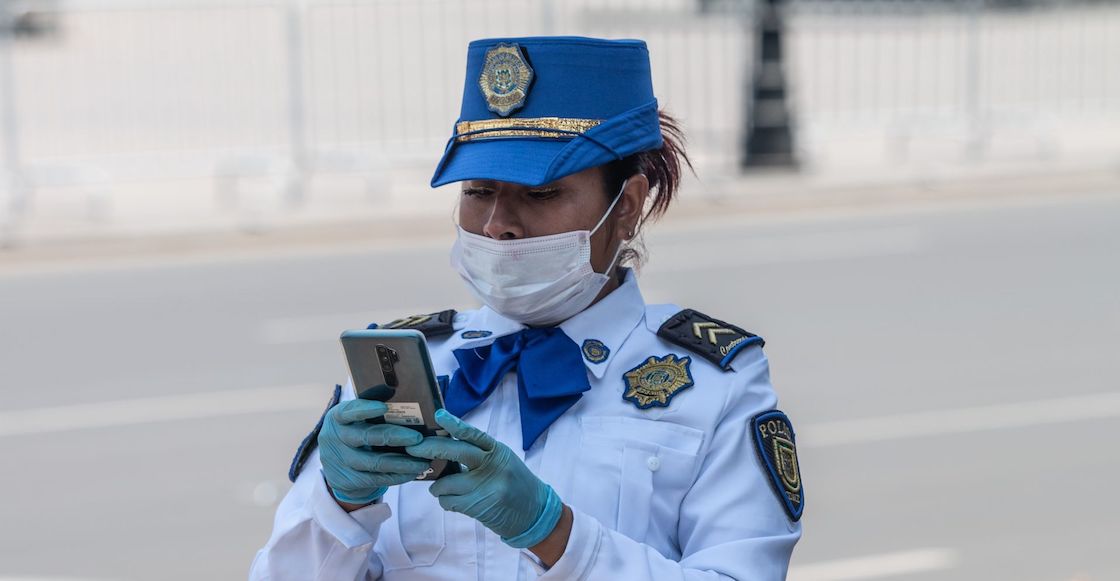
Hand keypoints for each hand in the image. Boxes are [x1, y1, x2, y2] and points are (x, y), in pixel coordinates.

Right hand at [317, 398, 431, 504]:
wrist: (336, 465)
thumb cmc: (355, 431)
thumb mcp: (356, 418)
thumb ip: (372, 406)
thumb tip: (398, 391)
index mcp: (338, 417)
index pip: (349, 411)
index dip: (365, 409)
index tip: (384, 407)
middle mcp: (335, 438)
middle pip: (366, 437)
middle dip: (395, 437)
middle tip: (418, 438)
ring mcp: (339, 461)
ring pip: (374, 463)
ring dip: (402, 463)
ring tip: (422, 460)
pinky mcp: (347, 481)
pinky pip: (376, 479)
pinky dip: (397, 476)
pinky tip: (412, 472)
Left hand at [406, 410, 563, 548]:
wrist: (534, 512)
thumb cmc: (513, 483)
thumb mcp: (501, 461)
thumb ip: (478, 454)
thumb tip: (442, 448)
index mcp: (497, 451)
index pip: (474, 434)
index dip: (455, 424)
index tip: (438, 415)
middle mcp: (492, 466)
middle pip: (456, 452)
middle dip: (429, 449)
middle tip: (412, 448)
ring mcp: (485, 487)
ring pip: (445, 483)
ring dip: (438, 487)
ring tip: (446, 489)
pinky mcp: (478, 506)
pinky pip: (447, 501)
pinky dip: (446, 501)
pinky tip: (456, 501)